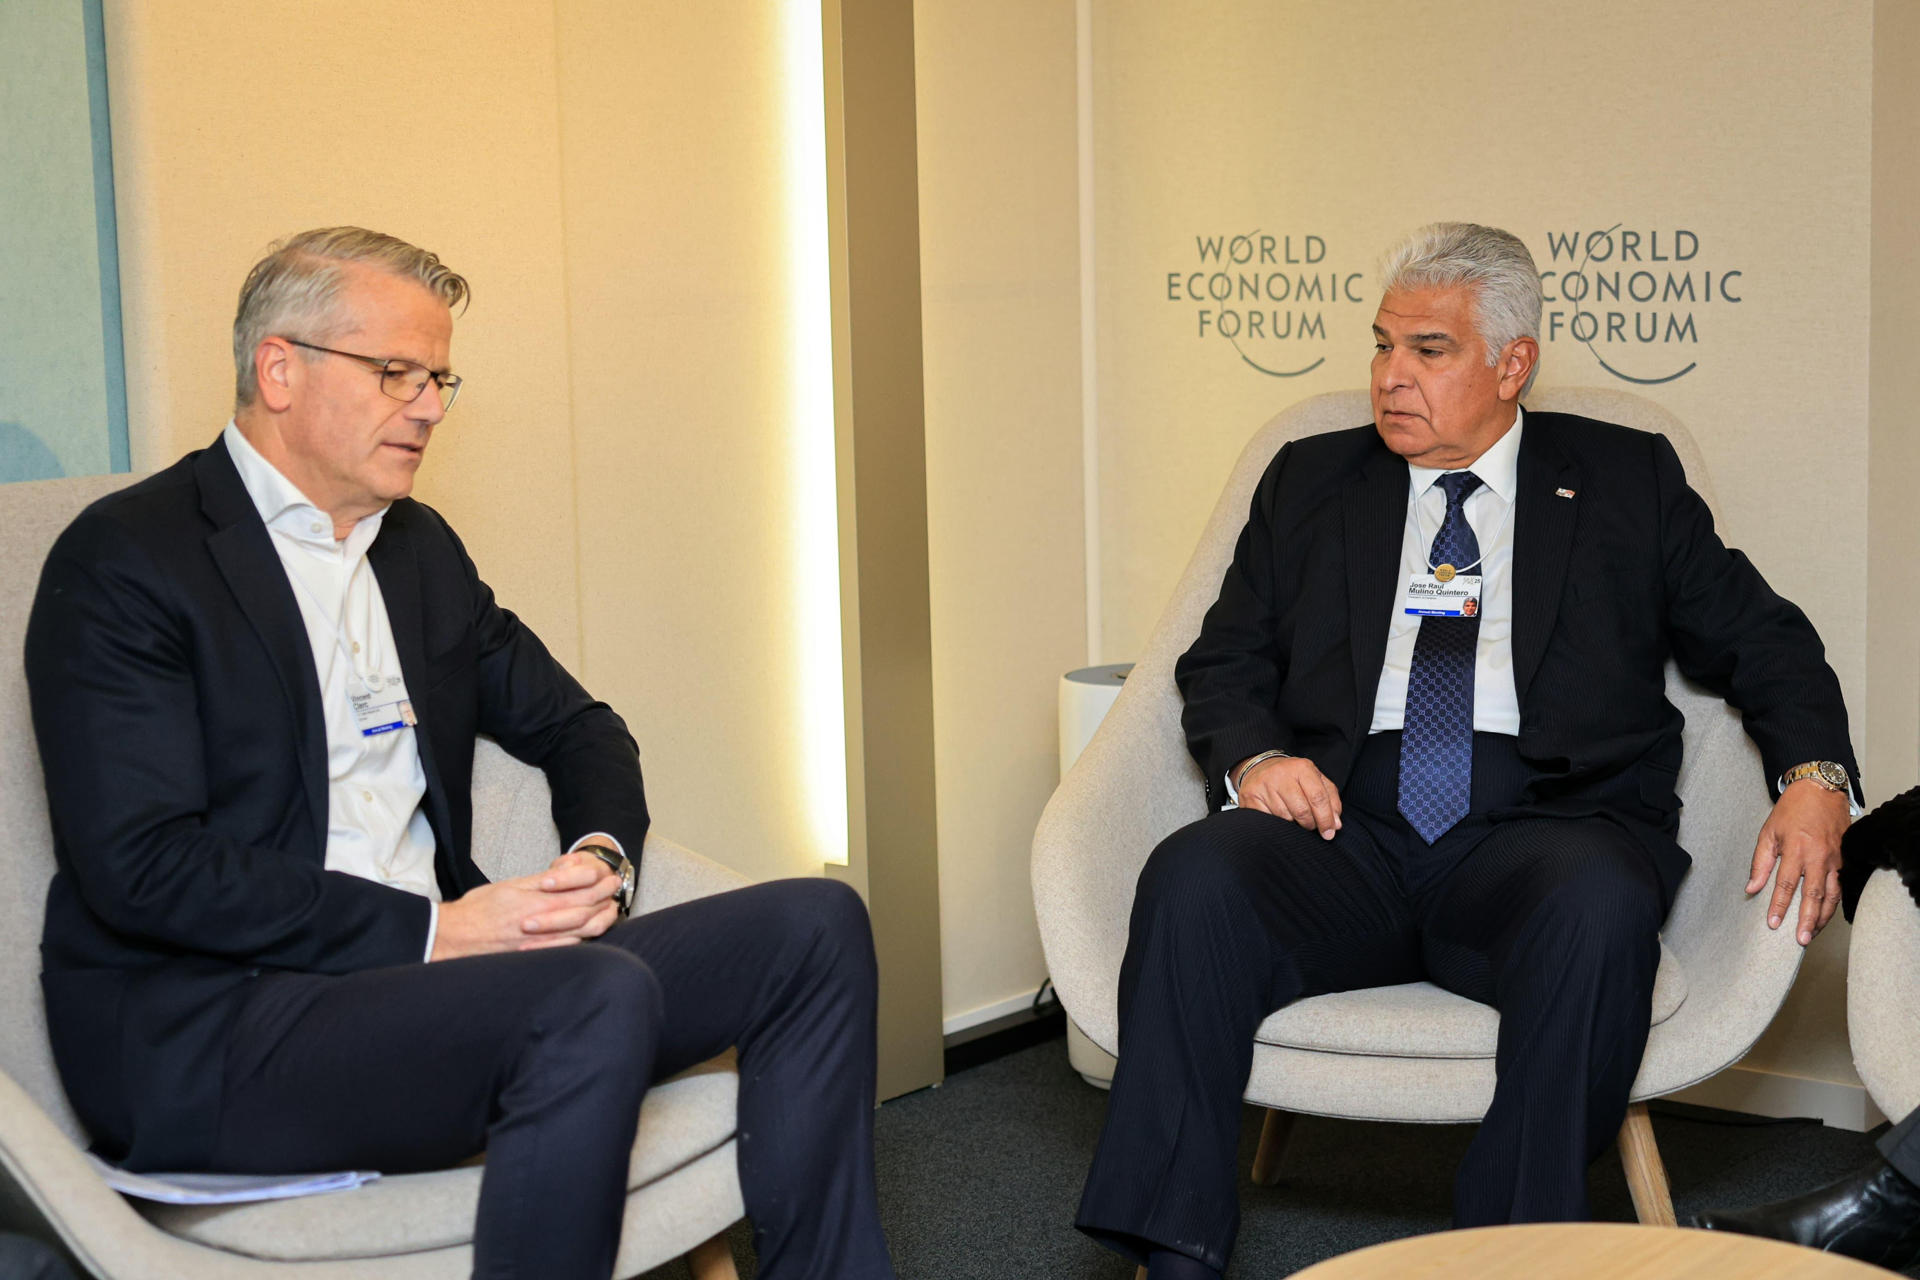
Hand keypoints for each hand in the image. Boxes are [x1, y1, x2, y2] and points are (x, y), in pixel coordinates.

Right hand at [430, 858, 621, 960]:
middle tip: (616, 890)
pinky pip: (563, 951)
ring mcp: (537, 944)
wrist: (451, 938)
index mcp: (534, 902)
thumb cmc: (476, 910)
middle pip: (583, 912)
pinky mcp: (531, 958)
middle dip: (603, 899)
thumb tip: (564, 870)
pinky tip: (589, 936)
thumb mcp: (509, 886)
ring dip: (598, 921)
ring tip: (611, 910)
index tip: (609, 877)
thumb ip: (539, 881)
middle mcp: (539, 924)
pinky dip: (581, 942)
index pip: (577, 892)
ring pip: (578, 933)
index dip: (597, 884)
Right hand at [1235, 754, 1342, 839]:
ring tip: (1293, 818)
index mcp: (1302, 767)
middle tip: (1310, 826)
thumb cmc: (1293, 779)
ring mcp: (1264, 785)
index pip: (1318, 798)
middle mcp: (1281, 774)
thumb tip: (1335, 825)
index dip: (1326, 819)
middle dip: (1310, 824)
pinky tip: (1278, 818)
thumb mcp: (1315, 781)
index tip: (1329, 833)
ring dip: (1293, 824)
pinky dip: (1276, 824)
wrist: (1260, 768)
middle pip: (1302, 810)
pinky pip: (1268, 820)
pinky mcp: (1250, 796)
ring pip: (1285, 818)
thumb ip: (1330, 800)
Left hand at [1746, 780, 1850, 945]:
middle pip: (1813, 895)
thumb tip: (1752, 888)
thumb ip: (1760, 862)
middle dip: (1806, 920)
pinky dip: (1834, 904)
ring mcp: (1835, 859)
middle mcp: (1819, 857)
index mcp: (1797, 850)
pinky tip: (1826, 915)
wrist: (1821, 790)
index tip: (1772, 923)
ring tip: (1812, 933)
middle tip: (1800, 940)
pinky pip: (1841, 887)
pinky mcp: (1845, 859)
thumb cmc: (1792, 810)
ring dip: (1822, 917)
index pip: (1786, 885)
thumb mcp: (1768, 832)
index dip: (1779, 905)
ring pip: (1831, 895)